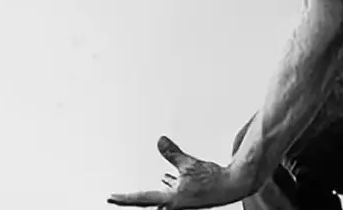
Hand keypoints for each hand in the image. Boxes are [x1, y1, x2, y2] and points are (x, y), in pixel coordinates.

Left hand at [108, 136, 244, 209]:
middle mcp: (174, 205)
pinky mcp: (187, 197)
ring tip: (130, 196)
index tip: (111, 197)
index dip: (125, 198)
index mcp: (172, 200)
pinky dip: (164, 187)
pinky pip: (170, 193)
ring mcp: (180, 203)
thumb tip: (159, 140)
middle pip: (146, 203)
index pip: (142, 198)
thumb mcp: (190, 164)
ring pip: (157, 200)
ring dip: (145, 197)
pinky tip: (164, 179)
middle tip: (112, 198)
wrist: (232, 186)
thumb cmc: (213, 178)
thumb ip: (172, 153)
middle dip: (130, 200)